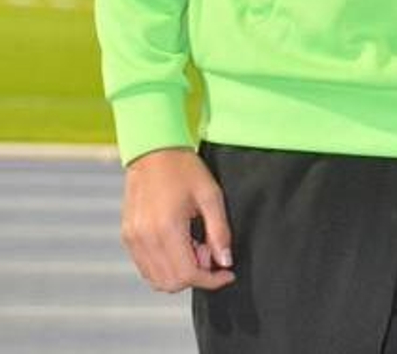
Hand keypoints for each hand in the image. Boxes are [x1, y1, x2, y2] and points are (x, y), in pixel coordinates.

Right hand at [121, 147, 235, 292]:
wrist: (153, 153)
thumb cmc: (185, 170)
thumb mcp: (211, 196)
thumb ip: (219, 232)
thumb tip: (225, 262)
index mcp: (166, 229)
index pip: (187, 275)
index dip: (211, 280)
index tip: (227, 273)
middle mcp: (145, 240)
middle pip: (171, 283)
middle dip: (196, 276)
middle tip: (209, 250)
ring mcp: (133, 240)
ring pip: (156, 280)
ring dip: (180, 273)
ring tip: (195, 244)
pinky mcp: (128, 238)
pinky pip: (146, 267)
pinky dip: (165, 266)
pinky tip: (179, 243)